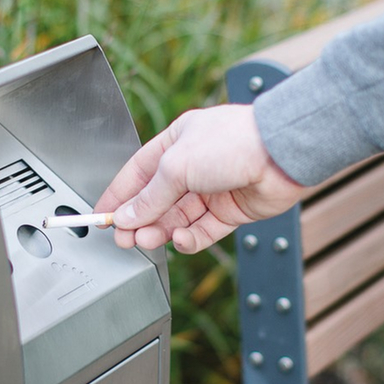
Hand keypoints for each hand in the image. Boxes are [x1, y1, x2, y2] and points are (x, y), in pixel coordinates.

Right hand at [95, 105, 304, 253]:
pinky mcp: (231, 212)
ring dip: (160, 231)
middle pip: (157, 200)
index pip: (137, 173)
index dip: (118, 196)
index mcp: (176, 143)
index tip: (102, 216)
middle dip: (139, 220)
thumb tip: (127, 217)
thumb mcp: (176, 166)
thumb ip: (150, 196)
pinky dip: (188, 239)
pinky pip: (202, 231)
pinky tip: (180, 240)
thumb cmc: (233, 143)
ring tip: (147, 240)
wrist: (282, 154)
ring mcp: (213, 190)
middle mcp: (194, 166)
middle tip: (124, 238)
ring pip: (177, 218)